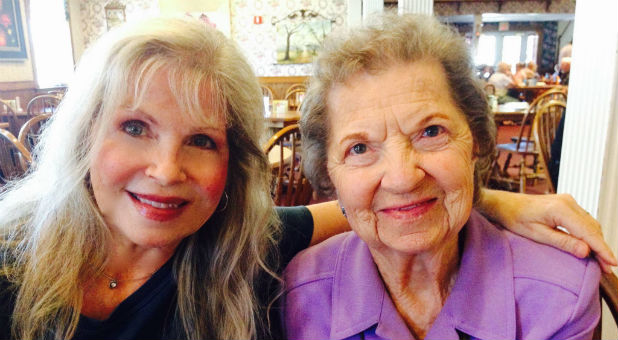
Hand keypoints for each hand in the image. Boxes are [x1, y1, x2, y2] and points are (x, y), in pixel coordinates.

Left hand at [479, 189, 616, 272]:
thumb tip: (586, 252)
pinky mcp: (566, 203)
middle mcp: (568, 202)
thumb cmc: (514, 218)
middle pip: (593, 228)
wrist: (504, 204)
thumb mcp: (536, 234)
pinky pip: (583, 219)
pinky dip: (589, 233)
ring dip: (596, 241)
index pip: (588, 232)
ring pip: (590, 223)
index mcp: (560, 209)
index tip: (612, 263)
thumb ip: (562, 242)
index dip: (602, 249)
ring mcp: (568, 201)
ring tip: (601, 261)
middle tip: (606, 268)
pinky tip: (589, 246)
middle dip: (601, 248)